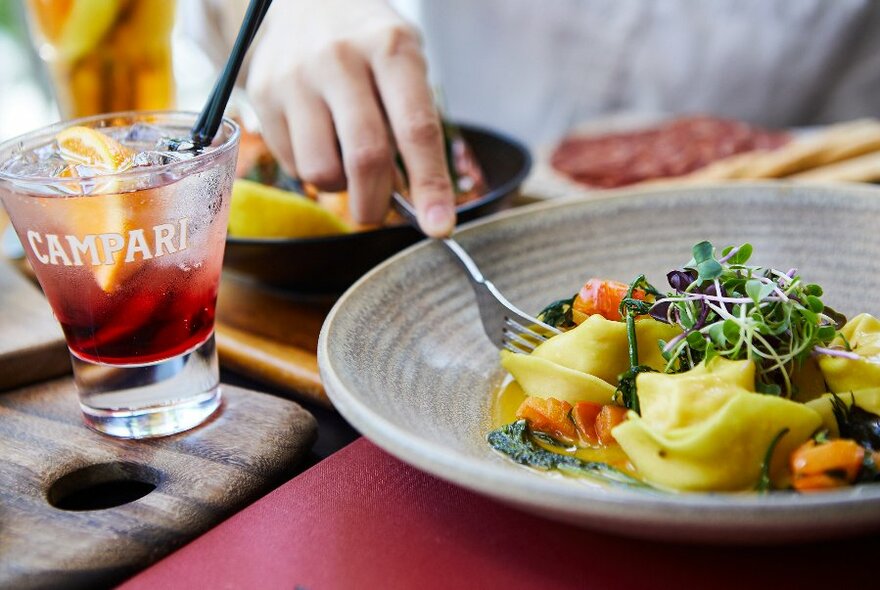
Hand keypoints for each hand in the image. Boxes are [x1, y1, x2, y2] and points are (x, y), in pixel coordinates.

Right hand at [247, 0, 455, 236]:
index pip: (416, 129)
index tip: (439, 228)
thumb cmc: (369, 44)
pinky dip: (312, 171)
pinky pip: (292, 164)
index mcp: (390, 48)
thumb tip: (410, 200)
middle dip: (377, 205)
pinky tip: (320, 143)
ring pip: (321, 170)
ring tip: (345, 164)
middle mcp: (340, 58)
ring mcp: (296, 77)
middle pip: (365, 157)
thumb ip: (411, 125)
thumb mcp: (404, 65)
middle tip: (379, 214)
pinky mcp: (263, 95)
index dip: (431, 185)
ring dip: (340, 188)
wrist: (305, 1)